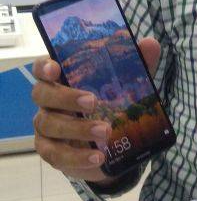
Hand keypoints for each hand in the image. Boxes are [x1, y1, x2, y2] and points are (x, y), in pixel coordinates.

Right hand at [32, 37, 160, 183]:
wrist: (109, 145)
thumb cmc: (110, 106)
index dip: (44, 66)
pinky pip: (55, 154)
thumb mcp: (126, 85)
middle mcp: (48, 101)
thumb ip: (136, 64)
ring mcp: (46, 126)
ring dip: (77, 129)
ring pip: (49, 124)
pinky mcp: (51, 151)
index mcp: (61, 79)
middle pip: (42, 94)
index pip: (42, 67)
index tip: (56, 68)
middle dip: (66, 97)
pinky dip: (77, 157)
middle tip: (93, 102)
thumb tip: (150, 43)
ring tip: (105, 131)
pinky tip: (97, 157)